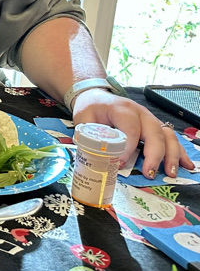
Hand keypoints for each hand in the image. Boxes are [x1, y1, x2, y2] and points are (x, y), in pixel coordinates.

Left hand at [73, 89, 194, 177]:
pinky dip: (180, 153)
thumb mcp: (83, 118)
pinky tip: (186, 166)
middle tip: (149, 173)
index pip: (130, 127)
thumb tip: (93, 155)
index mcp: (121, 109)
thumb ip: (88, 135)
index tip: (120, 164)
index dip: (127, 147)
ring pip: (167, 136)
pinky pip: (171, 139)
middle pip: (154, 132)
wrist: (97, 97)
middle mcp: (140, 113)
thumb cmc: (91, 109)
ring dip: (171, 155)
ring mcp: (150, 119)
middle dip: (155, 155)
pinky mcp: (155, 127)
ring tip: (170, 173)